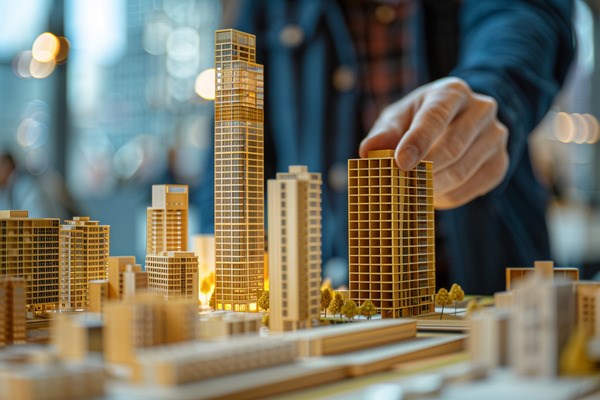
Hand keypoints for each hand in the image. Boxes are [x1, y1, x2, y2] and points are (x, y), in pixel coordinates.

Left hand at [359, 77, 508, 208]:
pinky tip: (432, 195)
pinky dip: (447, 197)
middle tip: (400, 186)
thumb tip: (367, 151)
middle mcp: (481, 109)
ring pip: (462, 171)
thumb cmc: (418, 119)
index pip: (436, 117)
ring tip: (412, 191)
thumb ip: (383, 133)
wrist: (456, 122)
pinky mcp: (500, 163)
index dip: (418, 141)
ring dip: (432, 187)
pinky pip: (471, 188)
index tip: (400, 163)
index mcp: (452, 92)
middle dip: (423, 171)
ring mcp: (496, 136)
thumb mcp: (398, 118)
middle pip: (452, 147)